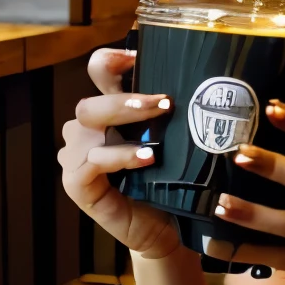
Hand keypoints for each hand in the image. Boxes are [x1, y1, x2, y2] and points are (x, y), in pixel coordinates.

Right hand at [57, 48, 180, 259]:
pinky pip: (91, 162)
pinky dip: (119, 156)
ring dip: (125, 121)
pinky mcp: (77, 184)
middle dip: (127, 97)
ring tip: (159, 129)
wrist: (170, 229)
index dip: (112, 60)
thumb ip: (173, 113)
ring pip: (89, 125)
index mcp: (109, 112)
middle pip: (93, 100)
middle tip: (164, 102)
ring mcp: (77, 157)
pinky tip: (147, 158)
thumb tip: (208, 78)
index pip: (98, 72)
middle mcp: (88, 130)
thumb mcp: (176, 140)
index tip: (139, 56)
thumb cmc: (174, 182)